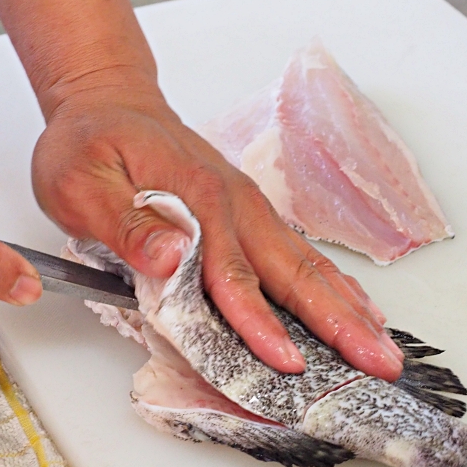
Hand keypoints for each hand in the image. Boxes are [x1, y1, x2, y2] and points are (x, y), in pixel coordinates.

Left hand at [31, 74, 403, 379]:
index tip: (287, 362)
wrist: (113, 104)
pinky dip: (337, 287)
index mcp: (198, 201)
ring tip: (384, 348)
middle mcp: (237, 208)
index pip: (232, 277)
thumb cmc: (92, 145)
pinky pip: (304, 258)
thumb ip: (128, 224)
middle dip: (341, 324)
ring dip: (350, 310)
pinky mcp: (254, 218)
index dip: (261, 324)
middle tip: (380, 363)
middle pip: (296, 275)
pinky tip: (360, 309)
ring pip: (310, 268)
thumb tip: (173, 257)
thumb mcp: (83, 182)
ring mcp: (251, 213)